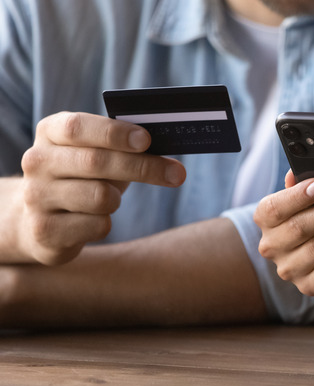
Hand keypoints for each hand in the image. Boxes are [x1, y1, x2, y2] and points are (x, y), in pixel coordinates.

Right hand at [15, 112, 185, 264]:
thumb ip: (125, 145)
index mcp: (50, 132)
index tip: (147, 140)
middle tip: (177, 174)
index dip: (114, 133)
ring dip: (117, 199)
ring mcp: (36, 196)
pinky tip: (94, 220)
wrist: (39, 220)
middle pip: (96, 162)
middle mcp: (37, 161)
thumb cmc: (83, 177)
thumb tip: (170, 143)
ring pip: (100, 197)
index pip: (78, 127)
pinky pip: (97, 226)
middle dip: (143, 167)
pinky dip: (106, 223)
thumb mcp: (99, 153)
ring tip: (111, 198)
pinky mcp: (45, 230)